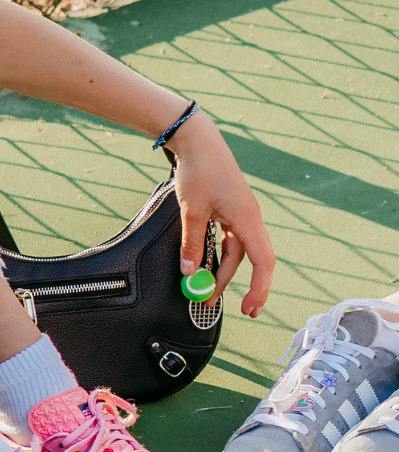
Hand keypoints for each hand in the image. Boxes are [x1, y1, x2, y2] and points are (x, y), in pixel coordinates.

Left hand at [169, 112, 274, 317]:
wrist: (198, 141)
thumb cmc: (198, 171)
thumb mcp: (191, 211)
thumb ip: (192, 243)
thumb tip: (190, 272)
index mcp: (247, 220)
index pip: (262, 262)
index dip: (259, 287)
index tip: (250, 307)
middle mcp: (250, 219)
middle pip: (255, 260)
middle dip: (249, 286)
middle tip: (241, 310)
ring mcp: (242, 214)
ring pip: (239, 251)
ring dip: (225, 271)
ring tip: (207, 290)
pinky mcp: (231, 210)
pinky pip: (231, 239)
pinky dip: (221, 254)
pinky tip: (208, 265)